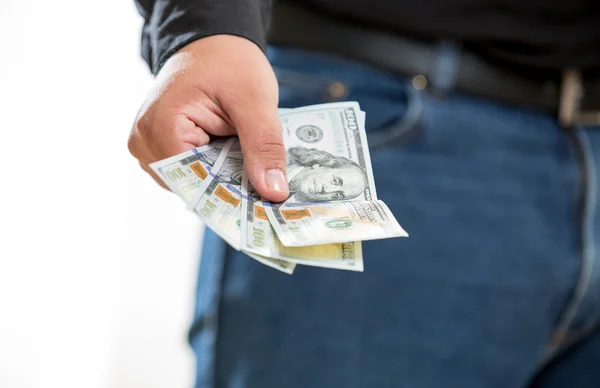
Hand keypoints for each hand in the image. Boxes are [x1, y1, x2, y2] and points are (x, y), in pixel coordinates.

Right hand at [128, 35, 288, 201]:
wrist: (213, 43)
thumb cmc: (229, 62)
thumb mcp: (255, 101)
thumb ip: (264, 147)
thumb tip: (274, 192)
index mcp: (160, 127)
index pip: (193, 184)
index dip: (230, 196)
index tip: (264, 206)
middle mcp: (144, 142)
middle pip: (192, 187)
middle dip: (230, 189)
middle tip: (268, 188)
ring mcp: (148, 147)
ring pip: (193, 185)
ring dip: (224, 180)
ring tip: (249, 164)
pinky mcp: (160, 149)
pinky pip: (191, 174)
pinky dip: (217, 171)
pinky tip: (235, 160)